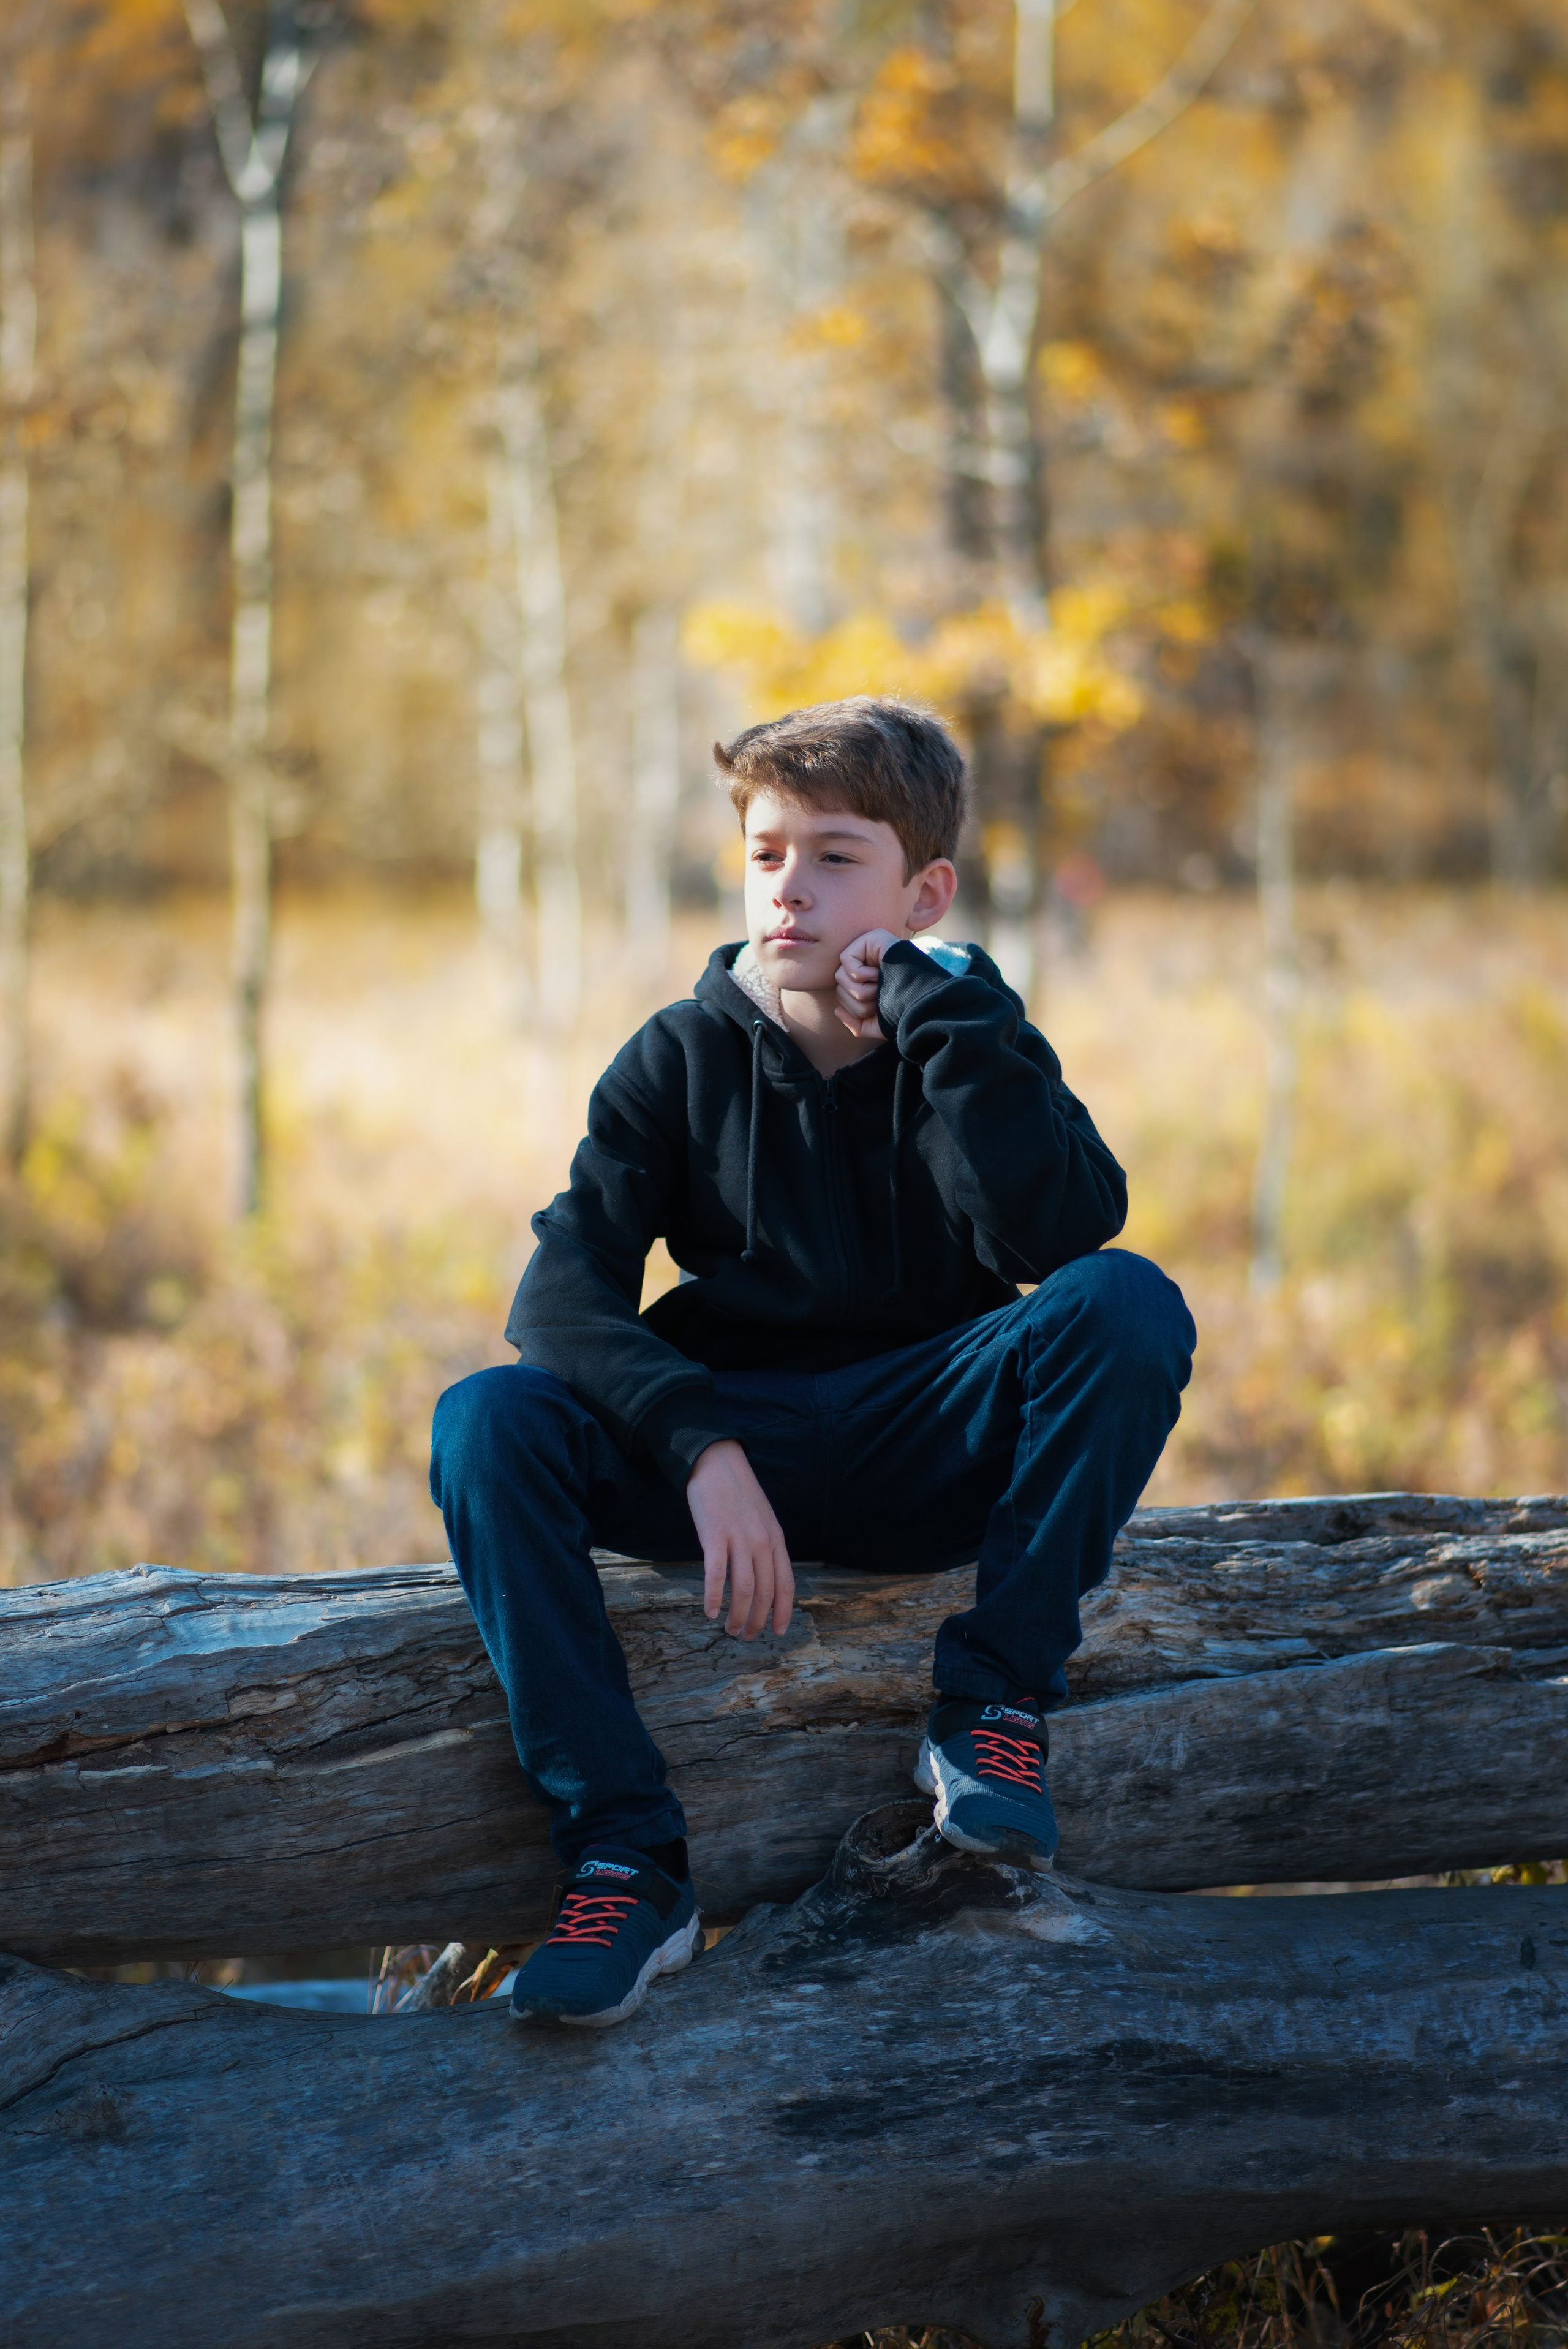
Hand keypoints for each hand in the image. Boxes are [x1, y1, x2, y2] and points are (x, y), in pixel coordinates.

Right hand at [686, 1440, 794, 1637]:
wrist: (717, 1463)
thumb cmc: (738, 1493)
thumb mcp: (763, 1519)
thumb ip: (766, 1546)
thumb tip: (764, 1577)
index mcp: (776, 1539)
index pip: (785, 1584)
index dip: (783, 1611)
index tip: (778, 1630)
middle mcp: (761, 1542)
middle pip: (764, 1592)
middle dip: (758, 1619)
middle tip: (748, 1636)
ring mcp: (739, 1539)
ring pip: (743, 1589)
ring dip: (738, 1615)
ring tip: (731, 1629)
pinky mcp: (714, 1536)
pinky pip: (716, 1574)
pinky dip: (714, 1597)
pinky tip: (711, 1612)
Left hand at [835, 926, 900, 1037]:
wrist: (921, 1001)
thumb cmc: (903, 1011)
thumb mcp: (877, 1024)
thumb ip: (856, 1024)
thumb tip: (837, 1011)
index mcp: (869, 981)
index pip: (844, 995)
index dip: (855, 1009)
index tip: (876, 1007)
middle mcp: (868, 963)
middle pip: (840, 986)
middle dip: (858, 1001)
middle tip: (880, 996)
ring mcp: (869, 949)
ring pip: (840, 975)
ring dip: (861, 989)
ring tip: (881, 985)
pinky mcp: (870, 938)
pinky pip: (846, 959)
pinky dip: (860, 974)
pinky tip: (878, 972)